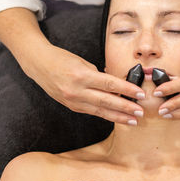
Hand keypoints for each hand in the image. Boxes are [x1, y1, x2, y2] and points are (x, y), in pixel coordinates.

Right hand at [22, 44, 144, 124]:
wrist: (39, 65)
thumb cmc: (63, 59)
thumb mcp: (84, 63)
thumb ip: (100, 76)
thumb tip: (117, 87)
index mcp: (82, 76)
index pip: (110, 84)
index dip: (127, 90)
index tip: (140, 94)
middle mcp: (77, 91)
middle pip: (107, 101)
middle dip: (125, 108)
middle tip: (140, 112)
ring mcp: (73, 101)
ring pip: (100, 111)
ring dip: (118, 116)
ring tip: (133, 120)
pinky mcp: (71, 106)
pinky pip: (92, 111)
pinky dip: (105, 114)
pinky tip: (116, 117)